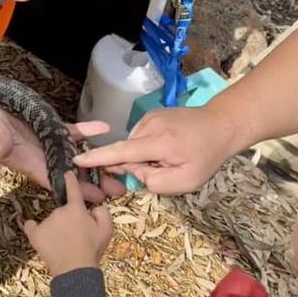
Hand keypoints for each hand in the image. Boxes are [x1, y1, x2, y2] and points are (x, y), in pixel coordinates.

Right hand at [0, 107, 124, 202]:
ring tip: (119, 167)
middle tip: (120, 190)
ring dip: (95, 161)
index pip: (55, 179)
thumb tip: (2, 152)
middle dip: (94, 182)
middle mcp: (40, 155)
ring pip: (74, 154)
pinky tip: (104, 128)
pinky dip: (86, 131)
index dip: (76, 189)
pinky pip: (69, 132)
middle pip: (71, 173)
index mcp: (28, 160)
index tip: (98, 199)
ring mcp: (45, 142)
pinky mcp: (45, 127)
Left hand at [23, 172, 112, 276]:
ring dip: (57, 227)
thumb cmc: (92, 249)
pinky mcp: (35, 235)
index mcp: (76, 208)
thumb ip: (103, 212)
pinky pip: (31, 226)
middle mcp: (59, 210)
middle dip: (70, 219)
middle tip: (77, 235)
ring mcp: (46, 222)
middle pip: (64, 210)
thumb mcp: (107, 230)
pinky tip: (37, 232)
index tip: (67, 173)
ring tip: (65, 244)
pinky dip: (34, 228)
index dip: (70, 179)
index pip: (73, 188)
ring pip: (52, 220)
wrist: (75, 270)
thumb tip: (96, 207)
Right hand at [73, 104, 236, 194]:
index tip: (77, 160)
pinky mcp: (152, 114)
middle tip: (165, 168)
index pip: (122, 151)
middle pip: (127, 151)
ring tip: (170, 157)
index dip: (98, 158)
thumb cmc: (206, 156)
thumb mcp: (186, 181)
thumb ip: (155, 182)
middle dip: (137, 165)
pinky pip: (140, 137)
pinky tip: (168, 148)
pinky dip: (147, 147)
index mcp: (159, 142)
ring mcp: (150, 117)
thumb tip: (134, 172)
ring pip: (134, 145)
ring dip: (144, 156)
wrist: (220, 124)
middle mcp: (150, 125)